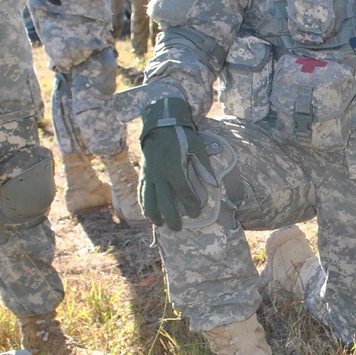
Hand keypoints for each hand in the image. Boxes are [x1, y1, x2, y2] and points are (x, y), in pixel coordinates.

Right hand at [138, 97, 214, 229]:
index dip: (190, 204)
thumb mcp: (196, 147)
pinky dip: (144, 206)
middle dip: (170, 217)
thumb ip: (204, 166)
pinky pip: (142, 194)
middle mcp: (159, 174)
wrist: (159, 126)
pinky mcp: (142, 175)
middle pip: (163, 201)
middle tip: (178, 228)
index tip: (196, 213)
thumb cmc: (181, 137)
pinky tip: (149, 215)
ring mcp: (148, 175)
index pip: (182, 191)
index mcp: (173, 167)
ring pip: (148, 200)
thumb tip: (213, 185)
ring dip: (154, 215)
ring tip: (162, 225)